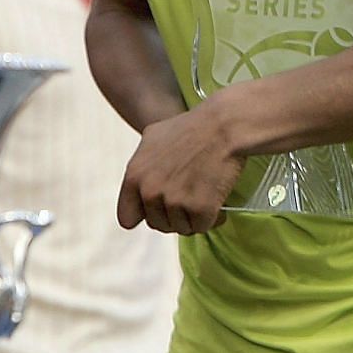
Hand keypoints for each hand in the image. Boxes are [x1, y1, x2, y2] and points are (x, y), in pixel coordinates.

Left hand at [116, 100, 244, 233]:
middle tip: (189, 201)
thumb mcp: (154, 136)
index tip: (160, 210)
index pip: (127, 218)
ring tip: (205, 200)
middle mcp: (150, 192)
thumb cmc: (193, 126)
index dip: (145, 215)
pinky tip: (219, 207)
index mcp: (135, 176)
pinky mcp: (199, 208)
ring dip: (193, 218)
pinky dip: (212, 219)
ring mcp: (174, 202)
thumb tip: (140, 176)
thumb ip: (141, 163)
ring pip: (181, 228)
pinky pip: (202, 227)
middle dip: (174, 215)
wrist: (225, 125)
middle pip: (158, 224)